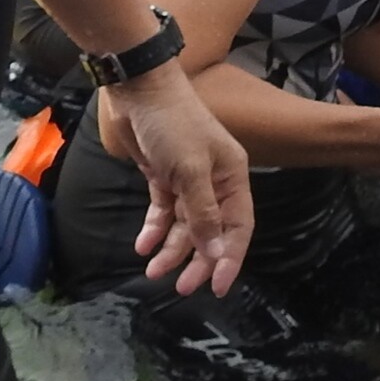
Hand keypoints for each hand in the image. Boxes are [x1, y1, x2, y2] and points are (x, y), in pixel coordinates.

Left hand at [97, 61, 251, 297]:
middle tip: (181, 288)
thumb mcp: (190, 170)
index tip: (218, 287)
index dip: (230, 257)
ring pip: (186, 226)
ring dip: (172, 249)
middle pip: (212, 231)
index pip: (239, 226)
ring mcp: (189, 181)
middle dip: (197, 260)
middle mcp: (216, 182)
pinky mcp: (164, 177)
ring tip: (153, 271)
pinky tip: (143, 245)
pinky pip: (164, 212)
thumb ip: (204, 213)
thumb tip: (216, 253)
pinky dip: (155, 229)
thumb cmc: (174, 126)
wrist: (141, 93)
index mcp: (233, 177)